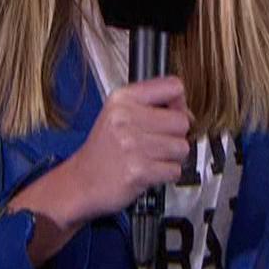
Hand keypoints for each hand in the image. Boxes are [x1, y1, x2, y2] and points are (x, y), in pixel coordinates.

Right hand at [65, 76, 192, 220]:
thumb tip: (187, 111)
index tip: (172, 114)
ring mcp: (132, 145)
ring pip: (181, 147)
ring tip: (152, 158)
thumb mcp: (117, 113)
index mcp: (122, 99)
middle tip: (159, 143)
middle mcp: (126, 118)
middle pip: (182, 121)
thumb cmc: (102, 150)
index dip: (179, 104)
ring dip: (172, 157)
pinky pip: (174, 170)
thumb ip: (150, 104)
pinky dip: (166, 174)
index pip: (173, 87)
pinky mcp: (138, 170)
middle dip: (176, 136)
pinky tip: (150, 171)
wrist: (81, 181)